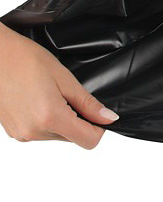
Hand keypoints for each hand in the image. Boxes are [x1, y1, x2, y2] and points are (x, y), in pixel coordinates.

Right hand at [0, 23, 119, 148]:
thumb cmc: (25, 60)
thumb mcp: (64, 78)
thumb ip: (87, 103)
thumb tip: (108, 118)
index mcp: (50, 118)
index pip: (88, 140)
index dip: (99, 127)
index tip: (98, 113)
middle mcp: (34, 132)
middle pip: (72, 137)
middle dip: (77, 119)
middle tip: (66, 93)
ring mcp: (22, 134)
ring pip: (56, 135)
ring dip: (60, 119)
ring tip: (48, 93)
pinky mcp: (14, 132)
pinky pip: (40, 132)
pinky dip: (45, 119)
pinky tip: (37, 99)